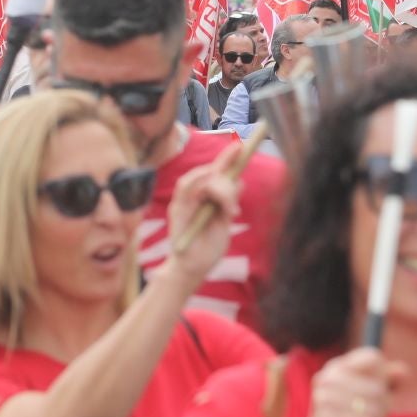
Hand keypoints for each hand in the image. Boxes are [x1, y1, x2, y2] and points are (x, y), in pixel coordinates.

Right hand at [162, 143, 242, 285]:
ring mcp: (182, 201)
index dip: (226, 158)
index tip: (240, 147)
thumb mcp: (225, 221)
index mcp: (203, 196)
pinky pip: (187, 189)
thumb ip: (229, 202)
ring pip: (201, 178)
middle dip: (227, 180)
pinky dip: (205, 189)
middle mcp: (191, 195)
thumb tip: (239, 181)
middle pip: (209, 172)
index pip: (214, 171)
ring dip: (220, 189)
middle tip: (234, 206)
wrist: (194, 269)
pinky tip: (218, 201)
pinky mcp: (176, 210)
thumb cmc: (208, 248)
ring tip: (229, 210)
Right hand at [303, 347, 408, 416]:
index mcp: (335, 367)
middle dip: (383, 408)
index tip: (377, 396)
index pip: (373, 359)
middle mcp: (326, 379)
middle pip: (378, 388)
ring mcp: (322, 400)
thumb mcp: (368, 400)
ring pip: (375, 409)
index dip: (384, 379)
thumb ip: (386, 382)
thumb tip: (404, 370)